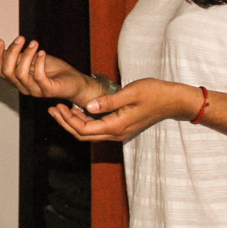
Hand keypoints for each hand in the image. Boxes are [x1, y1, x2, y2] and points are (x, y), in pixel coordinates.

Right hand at [0, 36, 97, 107]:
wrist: (75, 82)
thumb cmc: (53, 70)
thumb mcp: (30, 59)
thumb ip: (13, 57)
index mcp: (16, 80)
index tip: (1, 40)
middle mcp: (22, 87)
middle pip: (6, 71)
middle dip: (11, 52)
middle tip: (21, 38)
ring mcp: (34, 90)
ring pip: (20, 74)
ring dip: (26, 55)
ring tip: (34, 43)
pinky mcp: (48, 90)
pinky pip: (38, 77)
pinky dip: (39, 62)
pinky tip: (42, 53)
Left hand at [46, 78, 201, 143]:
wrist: (174, 100)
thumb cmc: (154, 93)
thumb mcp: (130, 93)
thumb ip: (108, 101)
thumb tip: (87, 107)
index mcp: (117, 126)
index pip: (84, 129)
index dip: (67, 119)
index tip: (57, 106)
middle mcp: (116, 133)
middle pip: (84, 135)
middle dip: (66, 122)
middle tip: (52, 108)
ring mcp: (119, 132)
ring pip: (90, 133)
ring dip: (73, 122)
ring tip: (59, 109)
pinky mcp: (121, 127)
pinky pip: (97, 129)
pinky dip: (84, 121)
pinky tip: (77, 109)